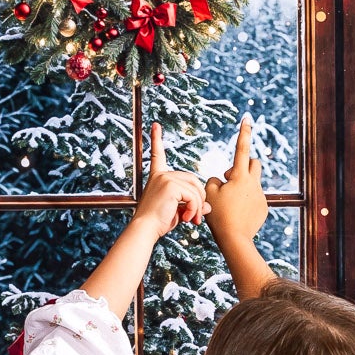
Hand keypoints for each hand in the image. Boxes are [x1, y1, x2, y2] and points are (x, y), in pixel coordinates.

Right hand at [134, 124, 208, 238]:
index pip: (158, 155)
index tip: (155, 125)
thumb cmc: (158, 223)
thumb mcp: (179, 211)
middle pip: (193, 180)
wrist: (146, 229)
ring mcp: (165, 178)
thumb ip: (192, 205)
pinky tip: (188, 218)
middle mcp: (161, 175)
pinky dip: (195, 209)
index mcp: (158, 177)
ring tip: (193, 220)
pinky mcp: (170, 185)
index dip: (156, 139)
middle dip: (199, 199)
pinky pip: (193, 195)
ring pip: (195, 188)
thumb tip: (208, 207)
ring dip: (198, 206)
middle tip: (197, 218)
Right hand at [205, 116, 267, 245]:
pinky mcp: (264, 208)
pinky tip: (238, 214)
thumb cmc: (219, 214)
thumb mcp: (209, 193)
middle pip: (254, 163)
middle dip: (245, 164)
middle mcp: (253, 183)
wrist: (235, 238)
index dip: (243, 132)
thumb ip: (213, 180)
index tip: (247, 118)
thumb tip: (222, 179)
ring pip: (253, 183)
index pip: (241, 148)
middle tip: (230, 178)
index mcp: (239, 176)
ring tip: (231, 202)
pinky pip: (255, 198)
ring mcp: (261, 196)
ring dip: (243, 186)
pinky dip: (246, 202)